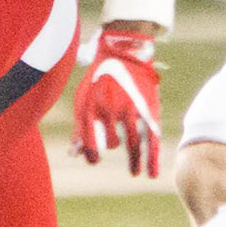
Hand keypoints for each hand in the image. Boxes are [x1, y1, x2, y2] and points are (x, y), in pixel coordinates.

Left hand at [72, 27, 161, 176]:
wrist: (124, 52)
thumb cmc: (99, 78)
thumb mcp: (83, 99)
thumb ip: (79, 128)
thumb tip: (74, 155)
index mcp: (92, 106)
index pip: (90, 141)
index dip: (92, 155)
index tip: (95, 159)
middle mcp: (111, 109)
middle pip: (111, 142)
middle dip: (111, 146)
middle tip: (114, 145)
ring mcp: (132, 110)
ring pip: (133, 144)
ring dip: (134, 162)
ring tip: (134, 173)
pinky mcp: (148, 109)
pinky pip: (151, 139)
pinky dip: (152, 159)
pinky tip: (151, 174)